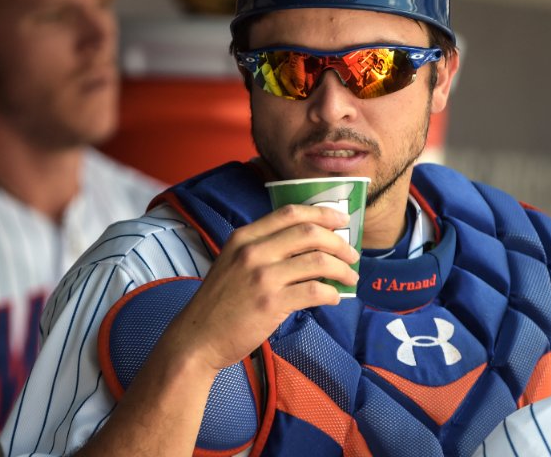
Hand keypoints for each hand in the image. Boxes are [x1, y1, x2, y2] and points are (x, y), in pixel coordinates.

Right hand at [162, 204, 359, 372]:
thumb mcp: (232, 263)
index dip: (321, 213)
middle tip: (352, 254)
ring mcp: (262, 277)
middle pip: (309, 233)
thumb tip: (308, 246)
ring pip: (317, 261)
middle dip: (338, 242)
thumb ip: (262, 249)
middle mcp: (253, 252)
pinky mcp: (272, 304)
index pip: (289, 213)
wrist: (198, 338)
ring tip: (350, 278)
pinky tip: (334, 298)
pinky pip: (314, 291)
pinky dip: (332, 293)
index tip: (341, 219)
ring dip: (342, 269)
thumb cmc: (219, 303)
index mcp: (244, 237)